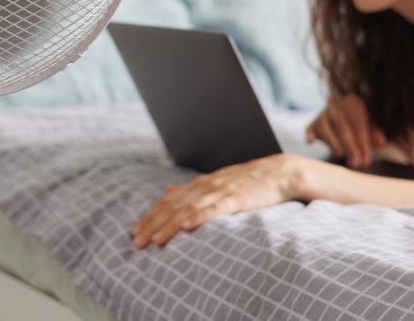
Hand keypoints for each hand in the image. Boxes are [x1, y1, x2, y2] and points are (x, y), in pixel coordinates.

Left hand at [130, 153, 306, 248]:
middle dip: (153, 224)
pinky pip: (214, 209)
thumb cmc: (249, 181)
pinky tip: (186, 227)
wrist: (279, 173)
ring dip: (169, 225)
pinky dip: (199, 217)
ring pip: (188, 209)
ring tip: (155, 240)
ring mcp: (220, 192)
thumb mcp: (216, 182)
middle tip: (136, 242)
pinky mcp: (236, 199)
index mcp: (199, 184)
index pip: (168, 201)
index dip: (150, 216)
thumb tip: (168, 190)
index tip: (134, 231)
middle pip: (172, 207)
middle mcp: (205, 186)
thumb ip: (191, 189)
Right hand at [305, 93, 413, 167]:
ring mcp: (323, 112)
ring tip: (341, 155)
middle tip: (358, 162)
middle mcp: (337, 102)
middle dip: (351, 145)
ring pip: (326, 125)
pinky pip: (310, 128)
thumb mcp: (385, 135)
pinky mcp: (312, 123)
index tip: (368, 158)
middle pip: (343, 124)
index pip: (360, 121)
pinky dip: (310, 133)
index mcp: (356, 101)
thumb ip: (400, 142)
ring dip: (334, 141)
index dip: (364, 141)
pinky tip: (312, 141)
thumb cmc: (370, 134)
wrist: (347, 127)